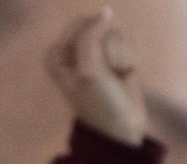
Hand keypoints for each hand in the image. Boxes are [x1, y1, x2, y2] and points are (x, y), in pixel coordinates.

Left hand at [45, 10, 146, 145]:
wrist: (122, 128)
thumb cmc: (100, 103)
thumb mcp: (89, 70)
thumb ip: (91, 37)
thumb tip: (106, 11)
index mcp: (57, 54)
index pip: (81, 25)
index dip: (95, 41)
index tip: (96, 65)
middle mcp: (73, 51)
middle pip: (98, 26)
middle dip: (109, 48)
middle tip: (108, 72)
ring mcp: (94, 53)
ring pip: (114, 34)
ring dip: (120, 55)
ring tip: (117, 76)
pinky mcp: (113, 57)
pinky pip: (125, 42)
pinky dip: (129, 58)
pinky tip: (124, 74)